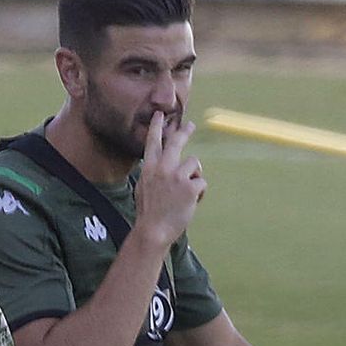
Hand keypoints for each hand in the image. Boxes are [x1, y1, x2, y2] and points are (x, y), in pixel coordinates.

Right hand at [133, 111, 206, 248]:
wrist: (153, 230)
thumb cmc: (149, 213)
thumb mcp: (144, 189)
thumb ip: (153, 174)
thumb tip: (164, 165)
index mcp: (149, 169)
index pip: (153, 142)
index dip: (157, 127)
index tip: (160, 115)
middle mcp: (162, 168)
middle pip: (176, 142)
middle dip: (183, 131)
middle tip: (190, 125)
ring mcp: (177, 176)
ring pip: (195, 164)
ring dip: (194, 177)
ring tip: (184, 194)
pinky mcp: (191, 187)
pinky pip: (201, 183)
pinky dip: (198, 194)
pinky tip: (189, 204)